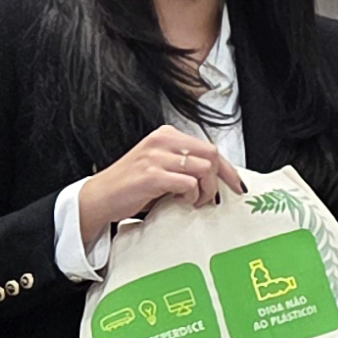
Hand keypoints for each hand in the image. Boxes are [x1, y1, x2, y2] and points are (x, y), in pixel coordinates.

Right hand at [77, 124, 246, 246]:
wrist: (100, 197)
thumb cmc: (132, 186)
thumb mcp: (160, 167)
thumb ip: (184, 165)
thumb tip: (216, 177)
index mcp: (166, 135)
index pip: (208, 147)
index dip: (227, 168)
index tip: (236, 184)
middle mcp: (162, 141)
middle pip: (211, 154)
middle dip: (221, 178)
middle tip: (215, 198)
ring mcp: (156, 157)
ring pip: (204, 168)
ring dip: (206, 190)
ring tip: (195, 201)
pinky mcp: (152, 175)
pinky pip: (188, 183)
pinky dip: (192, 195)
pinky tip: (182, 202)